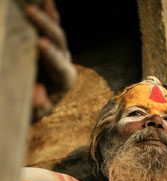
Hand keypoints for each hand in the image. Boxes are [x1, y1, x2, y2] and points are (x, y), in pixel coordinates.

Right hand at [25, 0, 76, 121]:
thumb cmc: (38, 108)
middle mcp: (65, 62)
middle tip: (30, 13)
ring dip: (46, 15)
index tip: (40, 44)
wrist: (40, 101)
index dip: (50, 55)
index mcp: (65, 80)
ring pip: (57, 31)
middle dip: (46, 27)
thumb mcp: (37, 113)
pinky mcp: (54, 43)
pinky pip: (53, 25)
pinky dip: (50, 13)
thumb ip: (39, 106)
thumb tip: (38, 92)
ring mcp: (61, 51)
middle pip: (59, 43)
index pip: (59, 67)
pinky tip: (46, 0)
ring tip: (35, 3)